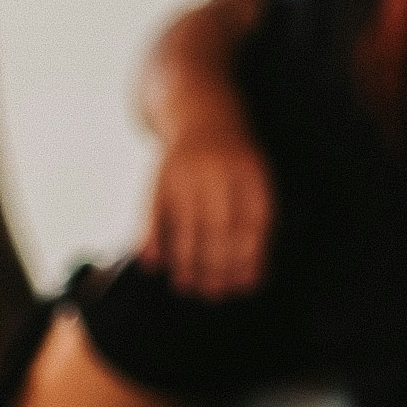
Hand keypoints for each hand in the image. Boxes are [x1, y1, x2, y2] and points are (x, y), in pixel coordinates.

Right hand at [146, 124, 275, 296]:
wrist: (201, 113)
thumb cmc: (235, 164)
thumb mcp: (255, 182)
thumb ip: (256, 225)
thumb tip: (252, 280)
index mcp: (250, 172)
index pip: (251, 223)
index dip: (247, 258)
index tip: (242, 286)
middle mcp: (218, 170)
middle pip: (217, 227)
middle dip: (214, 265)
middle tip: (211, 293)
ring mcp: (186, 170)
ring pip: (184, 222)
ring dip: (184, 260)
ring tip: (186, 285)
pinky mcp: (159, 173)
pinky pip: (153, 209)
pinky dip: (151, 238)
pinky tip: (152, 263)